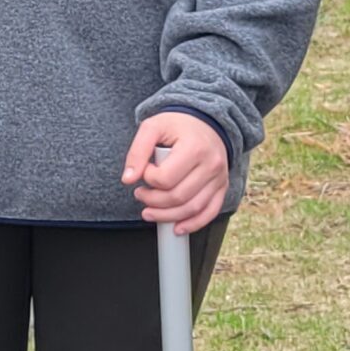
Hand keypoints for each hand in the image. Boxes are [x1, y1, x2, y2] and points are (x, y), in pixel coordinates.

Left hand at [122, 112, 228, 233]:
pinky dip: (193, 224)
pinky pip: (210, 212)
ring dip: (167, 216)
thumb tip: (127, 179)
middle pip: (178, 196)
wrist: (206, 122)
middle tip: (140, 194)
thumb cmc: (177, 125)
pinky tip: (177, 228)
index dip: (148, 179)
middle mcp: (211, 165)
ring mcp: (219, 178)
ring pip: (193, 208)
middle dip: (153, 201)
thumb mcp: (153, 127)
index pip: (165, 178)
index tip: (144, 171)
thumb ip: (137, 151)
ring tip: (149, 212)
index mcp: (194, 148)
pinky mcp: (222, 187)